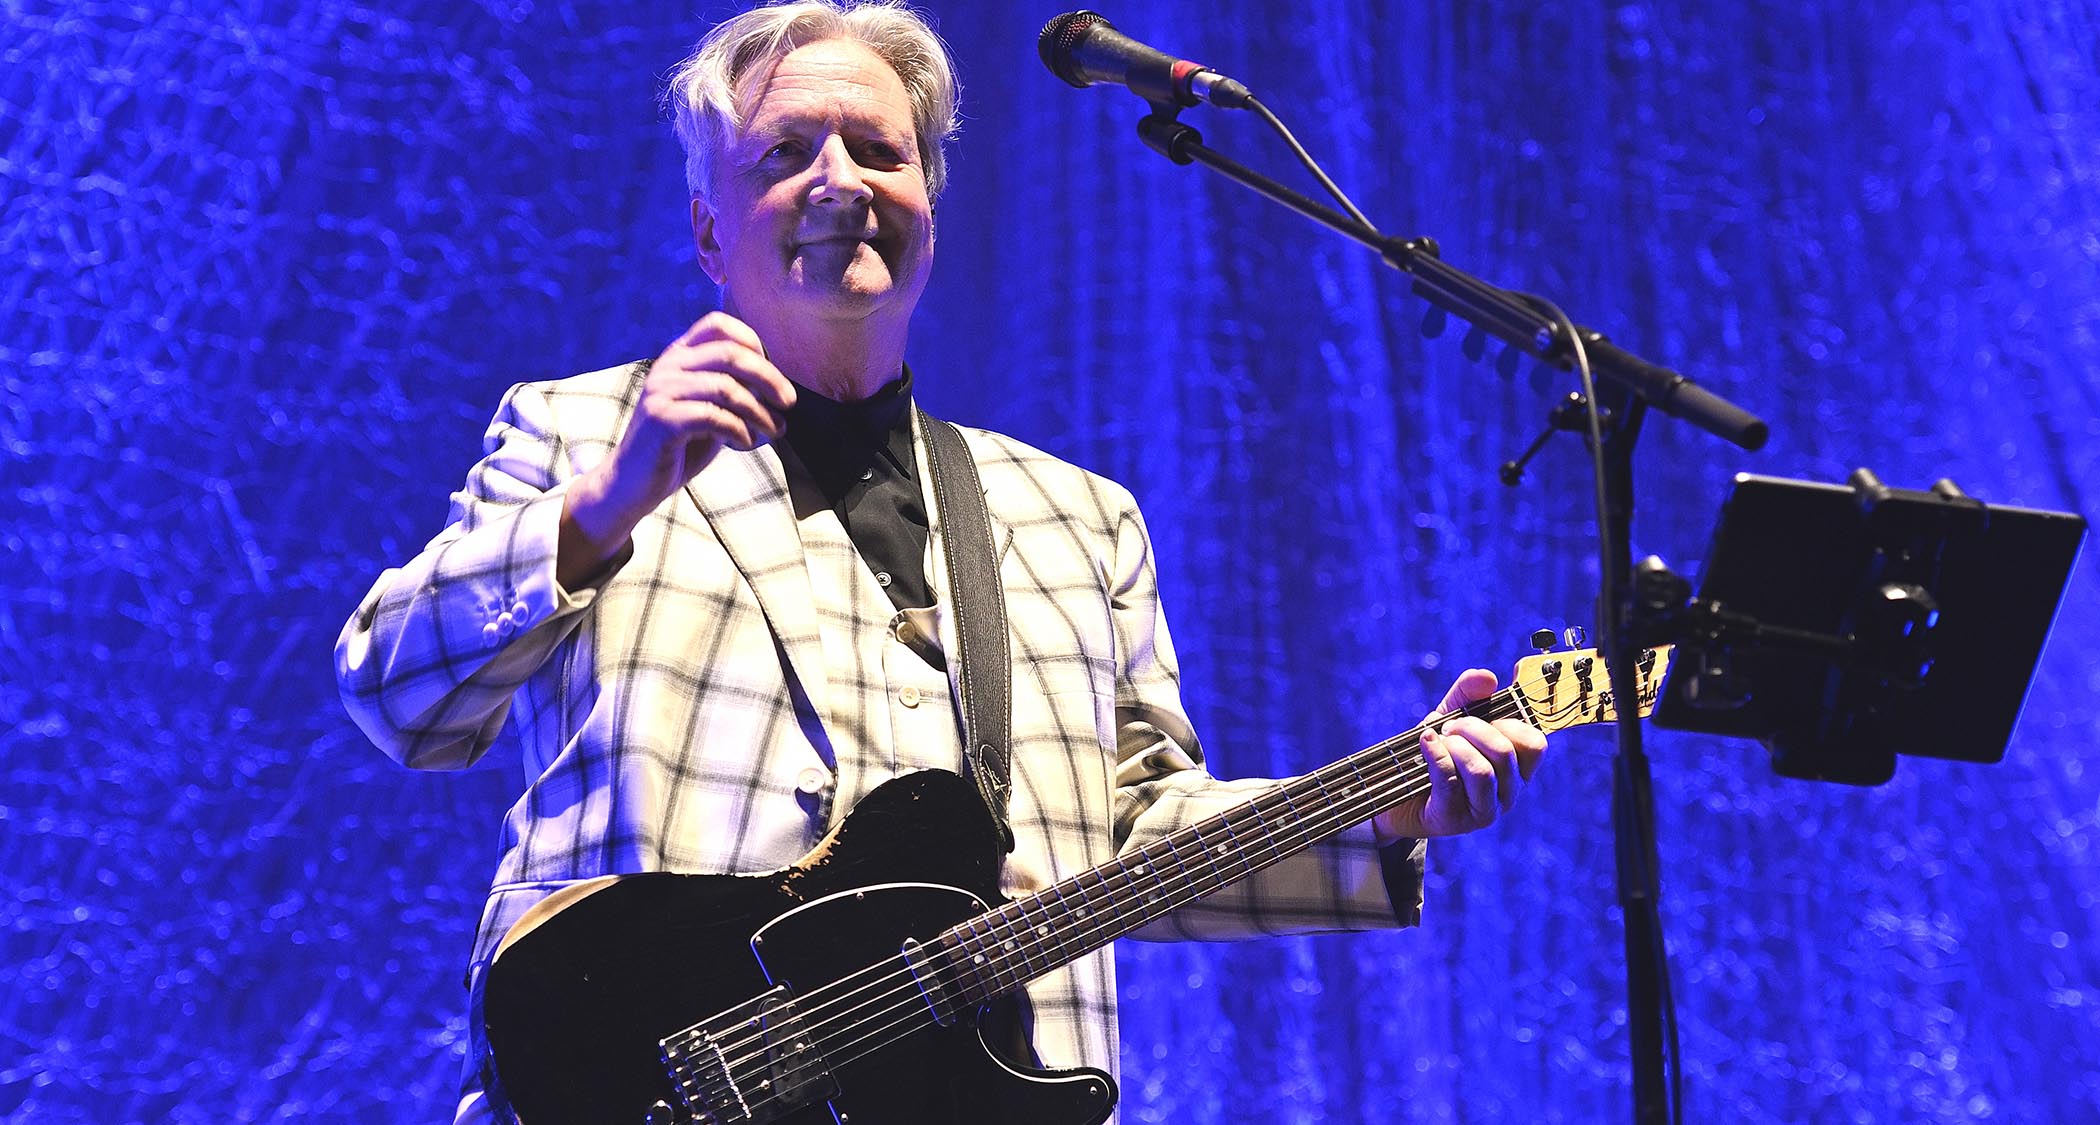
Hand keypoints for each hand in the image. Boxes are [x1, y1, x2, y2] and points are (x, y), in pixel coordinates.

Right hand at [559, 313, 795, 583]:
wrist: (632, 484)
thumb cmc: (678, 447)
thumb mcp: (710, 411)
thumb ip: (734, 392)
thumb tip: (777, 386)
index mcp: (678, 357)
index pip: (717, 325)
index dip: (752, 342)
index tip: (772, 375)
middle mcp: (667, 367)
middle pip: (729, 353)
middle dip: (768, 377)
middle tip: (789, 403)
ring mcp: (661, 392)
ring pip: (726, 388)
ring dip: (760, 412)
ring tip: (775, 431)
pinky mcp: (661, 420)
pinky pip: (713, 416)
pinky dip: (739, 430)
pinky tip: (745, 443)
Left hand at [1372, 668, 1546, 840]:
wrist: (1397, 790)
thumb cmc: (1435, 752)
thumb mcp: (1451, 717)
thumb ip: (1468, 695)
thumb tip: (1486, 676)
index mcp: (1518, 769)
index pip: (1534, 745)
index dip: (1509, 722)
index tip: (1481, 714)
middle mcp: (1508, 793)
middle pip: (1505, 753)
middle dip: (1473, 729)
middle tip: (1450, 726)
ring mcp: (1484, 810)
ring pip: (1482, 771)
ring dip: (1455, 745)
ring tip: (1438, 738)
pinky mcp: (1455, 819)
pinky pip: (1450, 780)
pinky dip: (1435, 754)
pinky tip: (1425, 742)